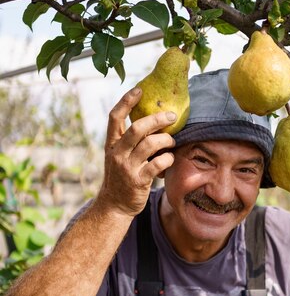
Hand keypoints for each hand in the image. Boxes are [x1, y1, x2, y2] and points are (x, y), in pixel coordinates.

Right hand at [97, 86, 176, 216]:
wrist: (114, 205)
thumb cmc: (122, 176)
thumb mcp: (119, 156)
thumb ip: (130, 140)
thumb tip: (152, 119)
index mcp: (111, 144)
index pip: (114, 117)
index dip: (126, 101)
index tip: (139, 89)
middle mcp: (117, 153)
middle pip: (137, 128)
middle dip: (157, 119)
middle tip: (171, 116)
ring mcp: (127, 167)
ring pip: (149, 144)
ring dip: (166, 140)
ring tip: (172, 141)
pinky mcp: (138, 181)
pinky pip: (157, 164)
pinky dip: (167, 159)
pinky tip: (169, 158)